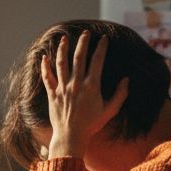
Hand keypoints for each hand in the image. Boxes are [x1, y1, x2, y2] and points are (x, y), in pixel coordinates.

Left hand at [40, 31, 129, 159]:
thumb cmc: (91, 125)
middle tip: (86, 33)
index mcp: (91, 86)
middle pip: (79, 57)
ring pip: (61, 64)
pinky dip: (45, 67)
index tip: (104, 39)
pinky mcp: (53, 95)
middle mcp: (76, 84)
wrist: (71, 136)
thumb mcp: (110, 111)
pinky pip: (47, 78)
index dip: (101, 48)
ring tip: (64, 38)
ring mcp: (63, 88)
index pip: (97, 61)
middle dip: (83, 43)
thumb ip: (120, 95)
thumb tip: (126, 80)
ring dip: (63, 49)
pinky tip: (44, 57)